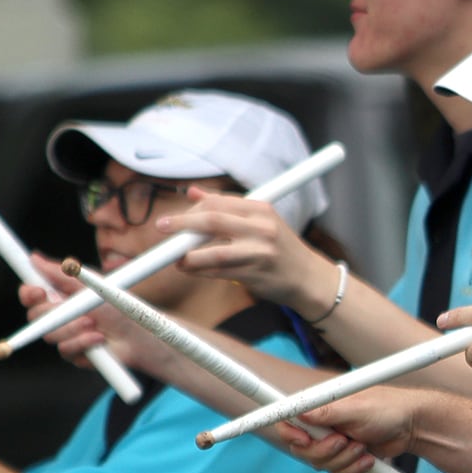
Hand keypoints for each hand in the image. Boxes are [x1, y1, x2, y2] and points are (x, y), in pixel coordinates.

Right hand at [22, 256, 177, 379]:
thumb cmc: (119, 308)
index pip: (32, 295)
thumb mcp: (91, 286)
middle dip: (53, 311)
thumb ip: (62, 274)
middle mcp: (59, 316)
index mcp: (60, 296)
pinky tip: (99, 338)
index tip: (37, 290)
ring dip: (73, 327)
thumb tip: (34, 258)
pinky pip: (65, 349)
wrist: (139, 335)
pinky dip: (83, 342)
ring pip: (50, 334)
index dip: (29, 293)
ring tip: (95, 322)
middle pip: (35, 315)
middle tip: (71, 307)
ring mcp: (65, 336)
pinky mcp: (74, 354)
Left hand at [165, 191, 333, 313]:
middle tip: (161, 227)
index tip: (176, 218)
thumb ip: (227, 206)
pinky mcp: (255, 275)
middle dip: (181, 223)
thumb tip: (192, 193)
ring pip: (212, 251)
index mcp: (261, 209)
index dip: (192, 208)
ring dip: (187, 255)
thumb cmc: (281, 249)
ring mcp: (258, 252)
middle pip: (212, 219)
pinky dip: (199, 270)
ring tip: (175, 258)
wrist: (310, 279)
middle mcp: (261, 228)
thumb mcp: (260, 221)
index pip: (218, 201)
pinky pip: (218, 272)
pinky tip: (190, 269)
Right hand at [283, 387, 426, 472]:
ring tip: (362, 446)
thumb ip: (329, 412)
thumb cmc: (388, 409)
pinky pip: (337, 472)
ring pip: (319, 464)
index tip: (303, 440)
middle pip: (301, 449)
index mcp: (320, 407)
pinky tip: (368, 458)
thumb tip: (302, 411)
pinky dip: (353, 468)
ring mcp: (332, 443)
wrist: (411, 427)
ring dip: (343, 459)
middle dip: (323, 451)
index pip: (288, 419)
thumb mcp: (357, 408)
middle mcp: (321, 425)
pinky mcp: (344, 458)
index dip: (289, 433)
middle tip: (344, 441)